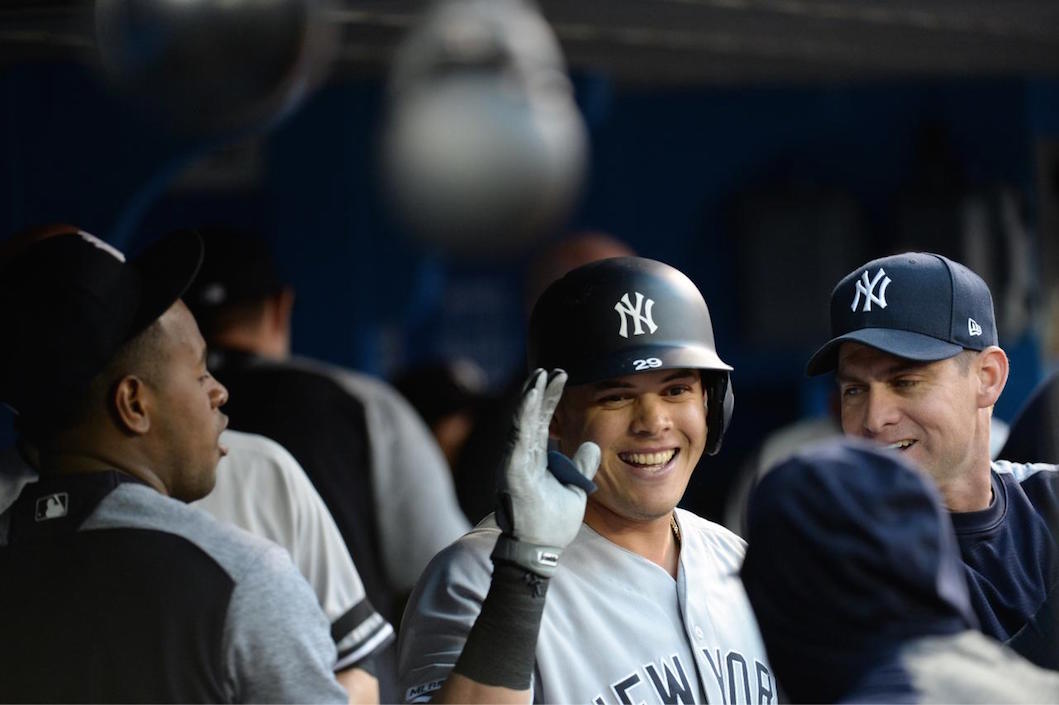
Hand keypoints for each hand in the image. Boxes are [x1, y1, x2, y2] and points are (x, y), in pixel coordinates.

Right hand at [494, 369, 598, 575]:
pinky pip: (517, 438)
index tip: (561, 376)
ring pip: (522, 422)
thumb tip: (594, 445)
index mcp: (536, 459)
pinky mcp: (512, 471)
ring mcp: (515, 463)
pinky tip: (531, 397)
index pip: (543, 421)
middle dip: (541, 391)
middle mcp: (523, 457)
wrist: (540, 550)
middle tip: (553, 369)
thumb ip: (582, 466)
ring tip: (540, 375)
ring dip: (531, 397)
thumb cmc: (552, 524)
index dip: (550, 398)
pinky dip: (523, 416)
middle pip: (532, 416)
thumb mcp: (576, 489)